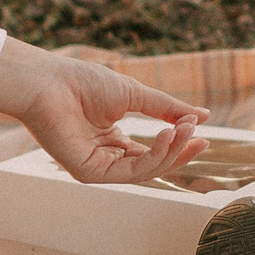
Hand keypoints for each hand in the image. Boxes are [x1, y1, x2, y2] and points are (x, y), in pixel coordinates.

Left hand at [0, 38, 207, 184]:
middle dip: (179, 150)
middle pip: (152, 164)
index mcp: (113, 140)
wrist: (50, 81)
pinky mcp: (89, 174)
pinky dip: (154, 156)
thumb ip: (167, 109)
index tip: (202, 131)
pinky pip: (131, 172)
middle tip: (199, 134)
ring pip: (146, 171)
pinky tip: (166, 136)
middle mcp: (106, 156)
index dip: (178, 143)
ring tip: (185, 130)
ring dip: (171, 151)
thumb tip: (203, 115)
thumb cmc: (84, 83)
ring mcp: (98, 167)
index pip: (152, 151)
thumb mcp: (135, 95)